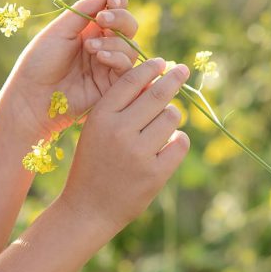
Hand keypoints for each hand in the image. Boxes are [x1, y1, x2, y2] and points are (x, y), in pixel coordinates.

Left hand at [1, 0, 141, 137]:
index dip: (118, 3)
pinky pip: (127, 68)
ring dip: (114, 41)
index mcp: (88, 29)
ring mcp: (108, 66)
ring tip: (90, 47)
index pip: (114, 11)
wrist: (32, 96)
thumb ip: (84, 10)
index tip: (112, 2)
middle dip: (120, 19)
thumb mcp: (60, 30)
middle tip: (103, 20)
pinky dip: (117, 58)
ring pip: (130, 46)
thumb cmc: (39, 61)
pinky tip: (100, 57)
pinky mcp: (112, 86)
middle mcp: (102, 45)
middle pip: (128, 26)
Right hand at [56, 57, 191, 235]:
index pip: (131, 81)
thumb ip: (121, 106)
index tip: (162, 63)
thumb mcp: (96, 129)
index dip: (150, 68)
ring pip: (171, 117)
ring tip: (162, 125)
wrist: (88, 208)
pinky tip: (168, 144)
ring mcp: (139, 153)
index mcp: (101, 117)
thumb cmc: (94, 162)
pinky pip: (180, 143)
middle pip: (157, 95)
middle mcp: (119, 132)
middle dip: (173, 79)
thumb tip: (156, 80)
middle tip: (182, 70)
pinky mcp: (155, 173)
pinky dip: (178, 141)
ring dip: (171, 116)